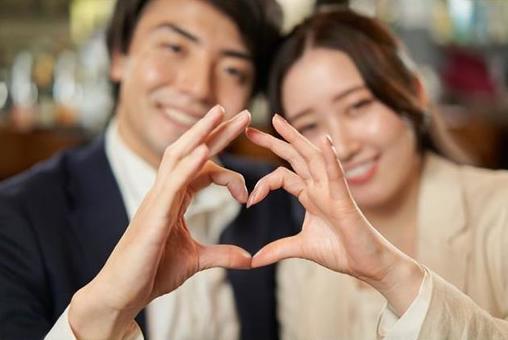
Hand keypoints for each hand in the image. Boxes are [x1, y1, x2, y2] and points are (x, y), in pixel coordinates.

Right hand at [69, 106, 251, 338]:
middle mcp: (164, 193)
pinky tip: (204, 150)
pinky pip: (172, 183)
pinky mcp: (153, 215)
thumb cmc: (152, 273)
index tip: (249, 193)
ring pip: (178, 156)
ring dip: (201, 133)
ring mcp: (156, 200)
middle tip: (240, 113)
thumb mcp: (196, 260)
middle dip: (216, 131)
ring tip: (221, 113)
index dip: (229, 172)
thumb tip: (249, 258)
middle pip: (191, 151)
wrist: (122, 293)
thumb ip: (222, 255)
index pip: (203, 169)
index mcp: (174, 200)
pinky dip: (188, 165)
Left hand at [246, 114, 423, 315]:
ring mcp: (332, 190)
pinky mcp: (344, 200)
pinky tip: (324, 141)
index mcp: (309, 195)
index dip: (263, 183)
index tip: (248, 201)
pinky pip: (337, 175)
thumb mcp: (301, 248)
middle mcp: (319, 187)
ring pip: (312, 157)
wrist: (366, 265)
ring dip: (295, 138)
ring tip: (278, 121)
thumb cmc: (341, 251)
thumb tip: (253, 260)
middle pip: (294, 157)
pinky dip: (330, 158)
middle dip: (273, 141)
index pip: (282, 176)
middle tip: (249, 127)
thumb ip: (277, 249)